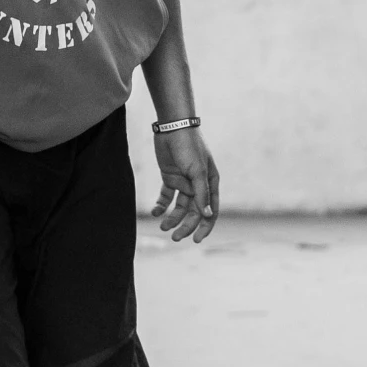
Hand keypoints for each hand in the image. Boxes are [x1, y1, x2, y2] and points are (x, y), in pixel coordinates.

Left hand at [151, 127, 218, 242]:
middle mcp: (198, 185)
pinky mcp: (170, 177)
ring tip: (163, 226)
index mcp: (210, 183)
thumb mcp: (197, 171)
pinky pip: (166, 196)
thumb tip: (207, 215)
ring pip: (179, 207)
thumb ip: (201, 194)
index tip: (196, 240)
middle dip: (185, 226)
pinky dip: (161, 205)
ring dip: (172, 218)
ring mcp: (184, 181)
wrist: (172, 127)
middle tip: (174, 237)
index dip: (204, 226)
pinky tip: (155, 212)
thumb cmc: (189, 147)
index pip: (210, 210)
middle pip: (193, 212)